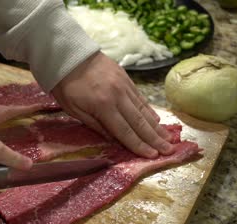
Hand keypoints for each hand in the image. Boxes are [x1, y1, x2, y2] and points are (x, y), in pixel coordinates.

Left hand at [51, 51, 173, 157]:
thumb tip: (115, 140)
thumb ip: (95, 125)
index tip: (153, 156)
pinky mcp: (126, 78)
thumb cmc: (66, 86)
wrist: (70, 55)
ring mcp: (124, 86)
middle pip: (139, 122)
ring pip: (144, 110)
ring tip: (169, 139)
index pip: (124, 131)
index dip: (139, 145)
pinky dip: (150, 110)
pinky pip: (140, 98)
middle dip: (155, 139)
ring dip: (157, 126)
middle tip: (169, 150)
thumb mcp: (73, 109)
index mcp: (103, 106)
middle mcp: (118, 96)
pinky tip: (158, 120)